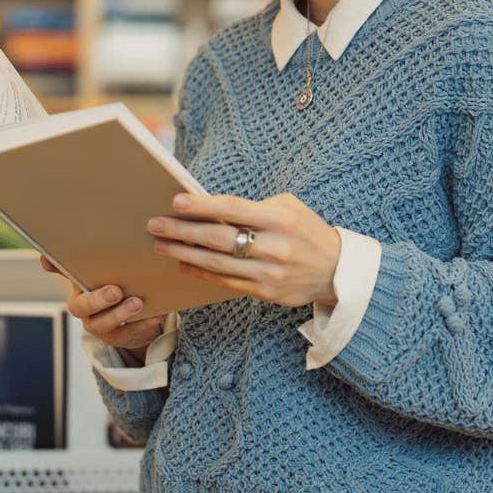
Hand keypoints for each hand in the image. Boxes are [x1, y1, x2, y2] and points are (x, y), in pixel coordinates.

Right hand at [40, 255, 166, 351]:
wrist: (137, 317)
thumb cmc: (121, 283)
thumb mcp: (114, 267)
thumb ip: (106, 250)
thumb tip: (105, 217)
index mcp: (79, 282)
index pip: (61, 271)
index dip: (53, 265)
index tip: (48, 258)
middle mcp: (83, 305)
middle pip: (79, 306)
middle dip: (96, 299)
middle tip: (115, 291)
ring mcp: (98, 324)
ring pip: (100, 324)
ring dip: (119, 314)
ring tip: (138, 303)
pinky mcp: (117, 337)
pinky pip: (126, 334)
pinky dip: (142, 324)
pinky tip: (156, 314)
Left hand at [148, 192, 341, 309]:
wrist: (337, 271)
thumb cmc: (308, 232)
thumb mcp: (290, 209)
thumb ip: (255, 208)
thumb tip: (212, 208)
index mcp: (281, 220)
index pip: (234, 209)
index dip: (203, 205)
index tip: (177, 201)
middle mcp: (274, 247)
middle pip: (219, 239)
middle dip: (183, 231)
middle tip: (156, 225)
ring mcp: (268, 273)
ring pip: (217, 264)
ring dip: (184, 254)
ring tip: (161, 245)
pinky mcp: (264, 292)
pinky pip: (225, 282)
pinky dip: (201, 272)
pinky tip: (183, 264)